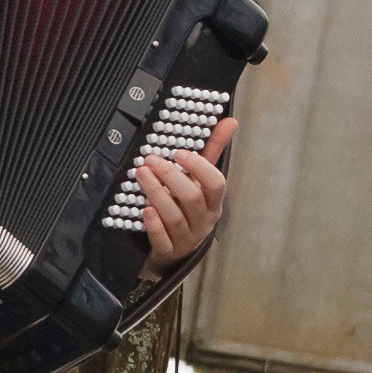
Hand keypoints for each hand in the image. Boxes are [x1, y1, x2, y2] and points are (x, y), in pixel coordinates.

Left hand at [120, 110, 234, 264]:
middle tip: (150, 159)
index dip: (199, 168)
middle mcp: (203, 221)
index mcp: (213, 203)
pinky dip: (154, 225)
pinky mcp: (168, 251)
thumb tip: (230, 121)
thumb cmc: (187, 207)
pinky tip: (145, 210)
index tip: (179, 152)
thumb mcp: (200, 181)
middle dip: (170, 177)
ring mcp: (186, 238)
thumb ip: (213, 151)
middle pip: (192, 199)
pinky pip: (163, 241)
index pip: (216, 185)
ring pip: (175, 218)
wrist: (173, 248)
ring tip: (141, 175)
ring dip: (157, 194)